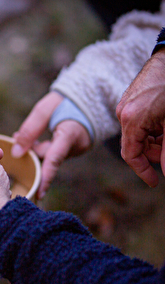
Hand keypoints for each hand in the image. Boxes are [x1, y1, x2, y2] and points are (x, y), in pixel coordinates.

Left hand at [11, 91, 90, 199]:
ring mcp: (75, 150)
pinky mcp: (72, 149)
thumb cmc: (65, 100)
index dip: (45, 177)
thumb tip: (16, 154)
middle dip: (31, 155)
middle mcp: (75, 147)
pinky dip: (42, 149)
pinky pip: (53, 154)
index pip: (54, 160)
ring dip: (35, 150)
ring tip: (21, 136)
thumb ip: (29, 131)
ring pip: (49, 157)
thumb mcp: (44, 110)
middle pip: (48, 159)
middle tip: (16, 141)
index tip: (38, 194)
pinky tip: (32, 140)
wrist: (90, 96)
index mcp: (69, 134)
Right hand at [116, 49, 164, 186]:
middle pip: (134, 146)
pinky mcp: (129, 102)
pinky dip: (151, 130)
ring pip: (136, 135)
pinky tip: (163, 125)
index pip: (131, 155)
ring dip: (153, 141)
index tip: (155, 181)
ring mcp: (125, 107)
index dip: (142, 171)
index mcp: (131, 120)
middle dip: (153, 153)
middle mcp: (123, 114)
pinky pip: (136, 124)